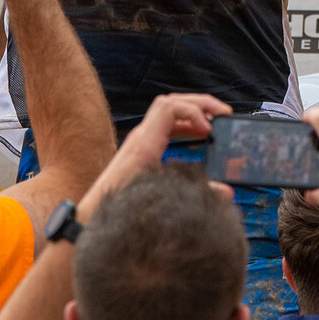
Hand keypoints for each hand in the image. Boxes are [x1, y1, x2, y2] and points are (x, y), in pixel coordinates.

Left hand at [78, 93, 228, 218]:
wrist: (92, 218)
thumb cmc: (120, 207)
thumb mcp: (161, 198)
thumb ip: (195, 193)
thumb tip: (227, 192)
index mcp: (144, 144)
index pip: (170, 108)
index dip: (194, 111)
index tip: (209, 129)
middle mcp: (140, 137)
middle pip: (171, 101)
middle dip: (200, 103)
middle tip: (223, 113)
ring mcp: (140, 141)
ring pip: (168, 110)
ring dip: (192, 110)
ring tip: (215, 119)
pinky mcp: (141, 148)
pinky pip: (166, 124)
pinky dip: (185, 123)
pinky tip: (198, 134)